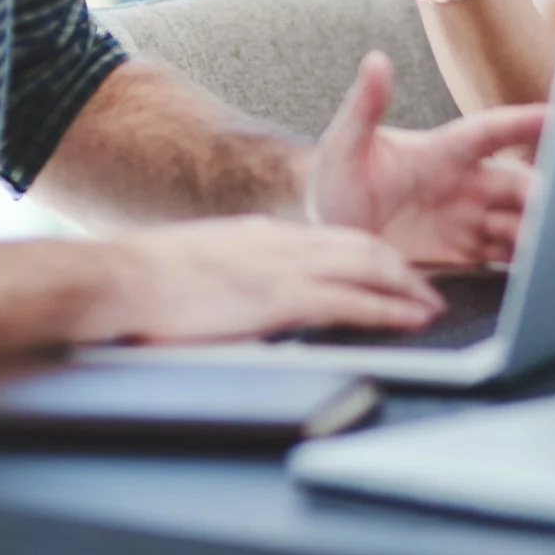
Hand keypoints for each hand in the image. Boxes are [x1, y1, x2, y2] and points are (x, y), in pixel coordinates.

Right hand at [82, 216, 445, 342]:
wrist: (123, 277)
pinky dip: (388, 308)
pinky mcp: (281, 297)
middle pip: (361, 245)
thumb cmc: (149, 283)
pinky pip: (350, 300)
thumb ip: (236, 277)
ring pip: (367, 265)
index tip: (390, 269)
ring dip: (406, 286)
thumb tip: (246, 299)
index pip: (331, 238)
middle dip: (399, 268)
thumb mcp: (206, 268)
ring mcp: (284, 267)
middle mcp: (282, 243)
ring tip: (431, 304)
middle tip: (425, 288)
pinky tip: (411, 318)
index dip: (368, 253)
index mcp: (262, 236)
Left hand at [309, 52, 541, 265]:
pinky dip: (525, 263)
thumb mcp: (343, 145)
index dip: (525, 124)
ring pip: (518, 220)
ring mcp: (467, 220)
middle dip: (542, 193)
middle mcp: (464, 184)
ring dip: (536, 231)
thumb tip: (375, 60)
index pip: (491, 131)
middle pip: (516, 184)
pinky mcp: (464, 254)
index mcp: (443, 152)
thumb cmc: (333, 183)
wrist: (326, 236)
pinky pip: (505, 256)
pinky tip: (539, 273)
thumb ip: (363, 106)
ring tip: (549, 247)